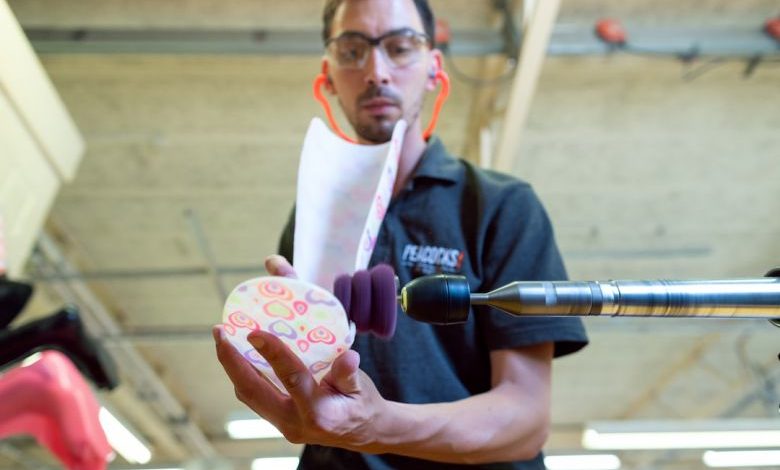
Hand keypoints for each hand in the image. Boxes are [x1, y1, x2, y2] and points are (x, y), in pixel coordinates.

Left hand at [213, 254, 387, 449]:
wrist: (363, 431)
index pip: (292, 378)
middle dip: (231, 360)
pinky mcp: (278, 421)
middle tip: (219, 331)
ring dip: (232, 366)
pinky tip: (240, 355)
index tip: (254, 332)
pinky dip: (243, 375)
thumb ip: (349, 373)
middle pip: (252, 391)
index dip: (272, 353)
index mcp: (319, 412)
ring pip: (248, 395)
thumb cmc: (362, 403)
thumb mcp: (361, 387)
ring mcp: (283, 425)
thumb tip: (348, 356)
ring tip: (224, 338)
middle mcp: (294, 422)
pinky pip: (254, 398)